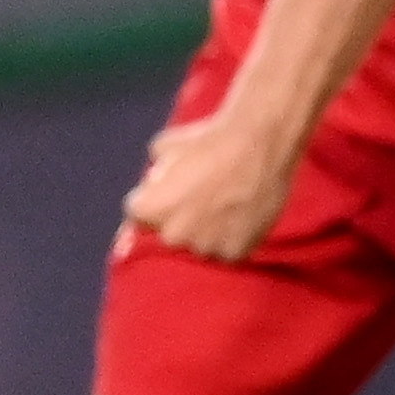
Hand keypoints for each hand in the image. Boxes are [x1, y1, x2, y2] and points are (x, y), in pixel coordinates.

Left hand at [122, 112, 297, 260]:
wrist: (256, 146)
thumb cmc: (207, 141)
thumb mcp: (163, 146)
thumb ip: (154, 173)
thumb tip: (154, 183)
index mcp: (150, 209)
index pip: (138, 215)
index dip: (150, 202)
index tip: (164, 194)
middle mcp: (173, 235)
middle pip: (168, 235)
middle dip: (177, 220)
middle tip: (198, 198)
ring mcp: (206, 247)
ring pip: (199, 245)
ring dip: (205, 232)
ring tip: (222, 206)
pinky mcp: (235, 254)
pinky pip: (226, 251)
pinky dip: (230, 238)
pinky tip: (238, 216)